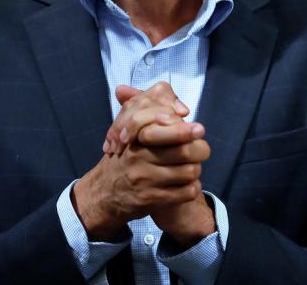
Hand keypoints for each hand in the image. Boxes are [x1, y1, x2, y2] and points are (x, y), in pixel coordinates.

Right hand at [102, 82, 217, 245]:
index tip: (199, 129)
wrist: (104, 192)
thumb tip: (182, 108)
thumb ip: (153, 112)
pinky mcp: (150, 199)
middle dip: (200, 150)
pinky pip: (186, 192)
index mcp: (136, 135)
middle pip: (184, 150)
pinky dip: (192, 188)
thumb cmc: (127, 156)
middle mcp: (138, 155)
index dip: (185, 129)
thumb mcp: (132, 130)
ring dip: (196, 170)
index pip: (166, 126)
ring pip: (189, 172)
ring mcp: (143, 178)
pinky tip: (186, 184)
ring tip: (191, 168)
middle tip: (202, 150)